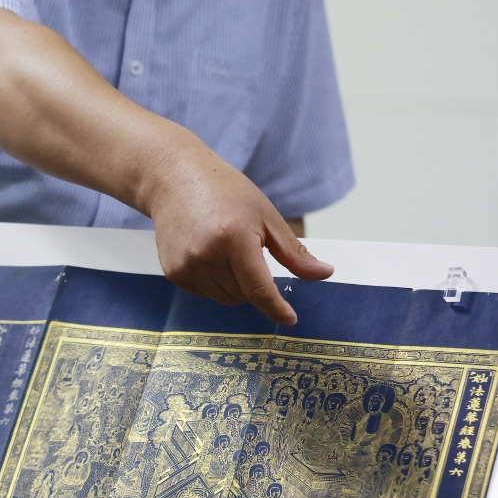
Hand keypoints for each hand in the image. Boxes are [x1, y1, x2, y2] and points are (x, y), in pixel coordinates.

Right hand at [142, 139, 333, 324]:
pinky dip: (213, 281)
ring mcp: (186, 265)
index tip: (290, 319)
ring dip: (234, 284)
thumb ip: (293, 251)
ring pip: (225, 298)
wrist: (175, 178)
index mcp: (234, 238)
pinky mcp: (173, 272)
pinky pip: (205, 293)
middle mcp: (207, 255)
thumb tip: (324, 273)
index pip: (259, 289)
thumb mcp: (265, 214)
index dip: (277, 308)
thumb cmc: (224, 191)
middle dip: (253, 281)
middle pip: (244, 295)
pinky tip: (207, 252)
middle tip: (246, 248)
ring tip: (224, 247)